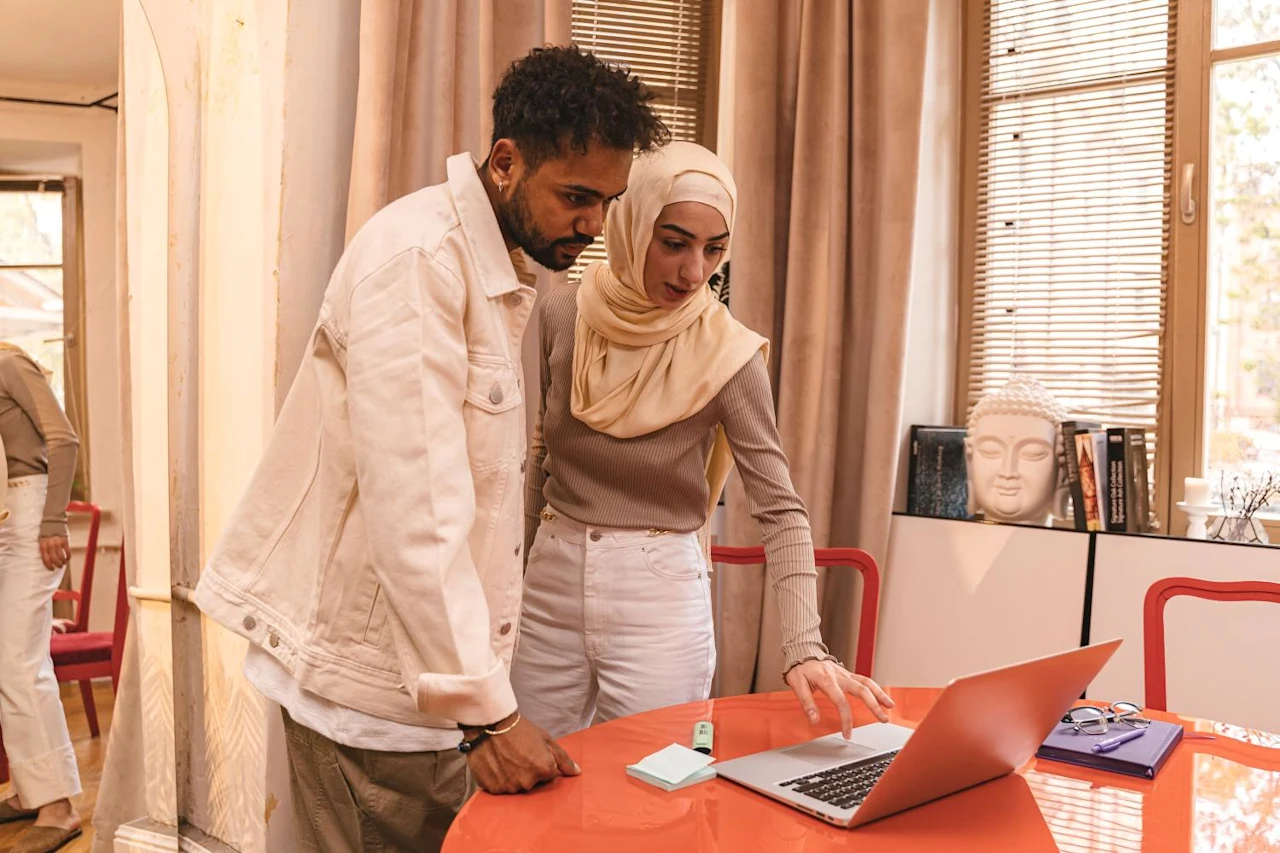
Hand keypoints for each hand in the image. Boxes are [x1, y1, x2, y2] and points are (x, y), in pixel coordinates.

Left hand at [39, 535, 70, 570]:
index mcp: (43, 546)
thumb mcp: (41, 541)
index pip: (46, 559)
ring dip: (63, 562)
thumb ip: (43, 549)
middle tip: (58, 566)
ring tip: (63, 563)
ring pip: (61, 556)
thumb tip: (47, 559)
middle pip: (54, 559)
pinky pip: (67, 551)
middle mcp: (50, 546)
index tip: (51, 569)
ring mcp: (58, 543)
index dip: (49, 566)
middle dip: (57, 565)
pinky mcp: (65, 541)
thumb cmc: (45, 533)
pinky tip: (68, 558)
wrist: (52, 523)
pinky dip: (68, 556)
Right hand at [463, 712, 580, 793]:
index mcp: (544, 770)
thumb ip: (564, 759)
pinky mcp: (494, 789)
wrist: (490, 724)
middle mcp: (528, 782)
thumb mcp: (546, 739)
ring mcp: (510, 787)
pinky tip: (497, 765)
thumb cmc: (519, 730)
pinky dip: (499, 780)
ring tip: (506, 759)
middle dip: (528, 773)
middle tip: (518, 756)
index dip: (542, 764)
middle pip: (532, 784)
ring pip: (516, 787)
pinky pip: (500, 789)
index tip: (532, 754)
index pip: (549, 776)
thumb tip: (576, 772)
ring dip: (513, 778)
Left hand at [785, 659, 894, 738]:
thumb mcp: (796, 684)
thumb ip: (806, 702)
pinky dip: (875, 688)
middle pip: (861, 690)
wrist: (803, 652)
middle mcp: (840, 676)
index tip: (847, 734)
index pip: (841, 702)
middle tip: (883, 719)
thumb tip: (814, 719)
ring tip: (890, 706)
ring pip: (867, 683)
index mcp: (827, 680)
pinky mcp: (848, 674)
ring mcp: (846, 674)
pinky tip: (882, 697)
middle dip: (874, 705)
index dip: (846, 719)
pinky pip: (864, 680)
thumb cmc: (800, 669)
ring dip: (880, 694)